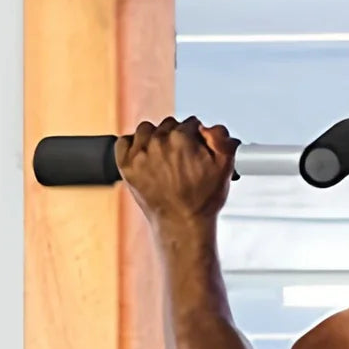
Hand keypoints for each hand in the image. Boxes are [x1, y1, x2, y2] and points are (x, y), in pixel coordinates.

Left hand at [116, 116, 238, 225]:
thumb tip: (210, 127)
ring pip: (146, 130)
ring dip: (155, 138)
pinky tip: (146, 157)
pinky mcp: (126, 164)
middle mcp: (158, 142)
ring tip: (165, 157)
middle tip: (183, 158)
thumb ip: (221, 140)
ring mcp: (139, 153)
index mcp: (182, 138)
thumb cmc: (203, 200)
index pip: (190, 124)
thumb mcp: (225, 168)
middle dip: (177, 137)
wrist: (182, 224)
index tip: (197, 150)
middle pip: (168, 125)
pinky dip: (133, 145)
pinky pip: (124, 141)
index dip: (197, 137)